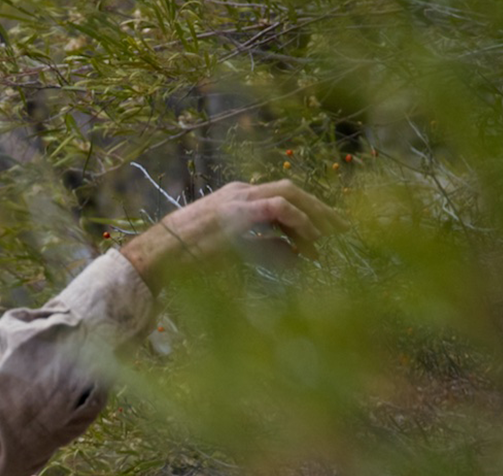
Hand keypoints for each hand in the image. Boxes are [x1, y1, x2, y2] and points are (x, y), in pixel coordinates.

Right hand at [121, 179, 345, 291]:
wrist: (159, 256)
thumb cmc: (189, 259)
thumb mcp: (235, 252)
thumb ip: (266, 249)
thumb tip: (298, 259)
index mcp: (238, 198)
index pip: (283, 197)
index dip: (311, 212)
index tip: (330, 231)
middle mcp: (242, 192)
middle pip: (292, 190)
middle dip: (321, 208)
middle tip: (344, 229)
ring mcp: (240, 199)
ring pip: (290, 193)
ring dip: (316, 214)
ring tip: (334, 235)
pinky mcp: (240, 211)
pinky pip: (280, 208)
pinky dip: (300, 222)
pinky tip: (312, 240)